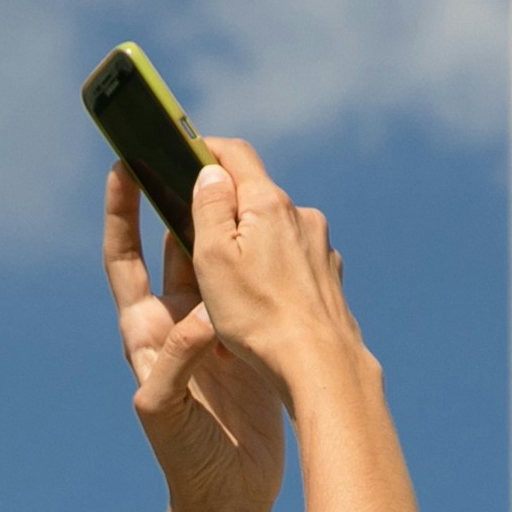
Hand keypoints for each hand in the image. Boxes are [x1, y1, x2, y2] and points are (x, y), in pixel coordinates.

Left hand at [104, 164, 285, 511]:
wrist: (228, 493)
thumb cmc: (185, 455)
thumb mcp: (166, 409)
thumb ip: (178, 361)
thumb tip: (205, 317)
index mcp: (144, 332)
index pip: (124, 258)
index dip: (121, 212)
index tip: (121, 164)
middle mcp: (174, 321)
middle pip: (173, 245)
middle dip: (178, 199)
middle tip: (192, 150)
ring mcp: (213, 328)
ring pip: (217, 260)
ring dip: (224, 223)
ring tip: (238, 180)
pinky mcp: (248, 340)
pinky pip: (252, 288)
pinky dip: (260, 261)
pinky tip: (277, 232)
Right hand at [181, 138, 366, 397]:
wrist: (320, 363)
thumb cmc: (258, 316)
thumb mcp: (214, 259)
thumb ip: (208, 208)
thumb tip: (211, 171)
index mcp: (267, 204)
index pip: (235, 154)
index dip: (205, 148)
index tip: (183, 152)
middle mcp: (300, 216)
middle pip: (256, 193)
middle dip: (226, 205)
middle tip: (197, 231)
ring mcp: (319, 245)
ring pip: (275, 229)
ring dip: (252, 242)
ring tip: (231, 282)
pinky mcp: (328, 275)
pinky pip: (294, 259)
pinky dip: (275, 268)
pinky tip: (265, 300)